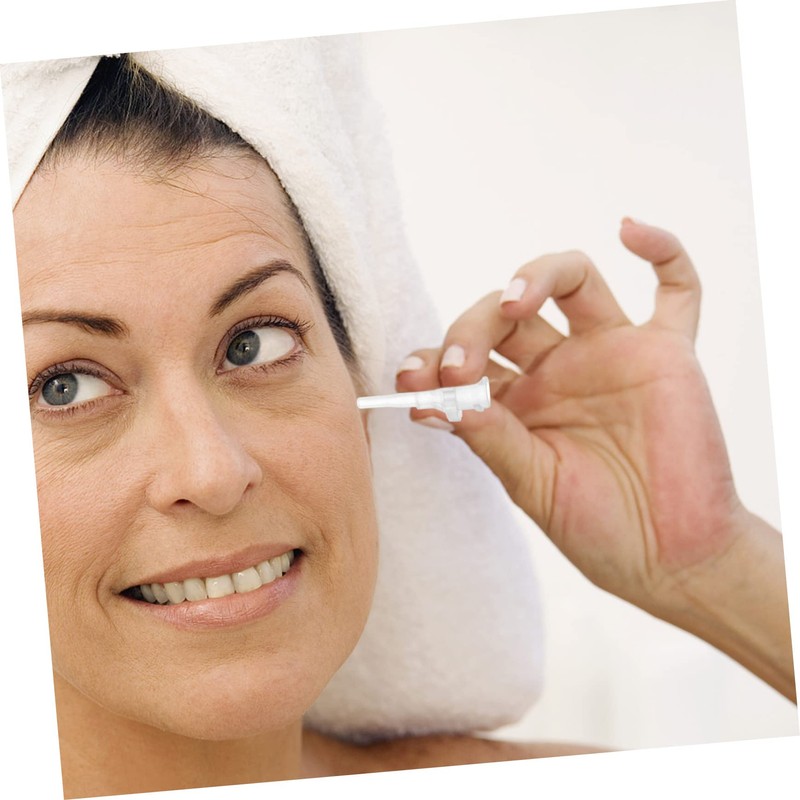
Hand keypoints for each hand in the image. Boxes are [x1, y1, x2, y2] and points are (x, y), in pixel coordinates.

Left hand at [398, 219, 746, 614]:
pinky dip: (661, 250)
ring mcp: (611, 353)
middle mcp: (558, 367)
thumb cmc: (598, 529)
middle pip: (506, 315)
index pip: (467, 357)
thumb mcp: (532, 485)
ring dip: (536, 275)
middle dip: (473, 327)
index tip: (413, 377)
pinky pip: (676, 288)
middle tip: (459, 365)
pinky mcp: (666, 351)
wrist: (671, 559)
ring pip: (572, 281)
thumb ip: (491, 438)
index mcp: (517, 400)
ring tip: (512, 301)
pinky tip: (629, 230)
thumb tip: (436, 402)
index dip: (435, 358)